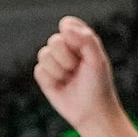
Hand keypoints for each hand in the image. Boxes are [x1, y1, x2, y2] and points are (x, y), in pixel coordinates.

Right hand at [33, 17, 123, 134]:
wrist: (91, 112)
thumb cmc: (98, 84)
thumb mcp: (98, 59)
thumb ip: (85, 39)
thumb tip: (64, 27)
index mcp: (79, 38)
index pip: (67, 24)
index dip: (72, 36)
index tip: (83, 51)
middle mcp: (65, 47)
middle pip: (54, 40)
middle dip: (67, 58)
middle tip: (78, 69)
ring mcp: (53, 62)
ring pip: (44, 55)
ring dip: (59, 70)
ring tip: (71, 78)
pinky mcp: (44, 77)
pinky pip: (39, 70)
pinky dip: (51, 80)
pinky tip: (61, 86)